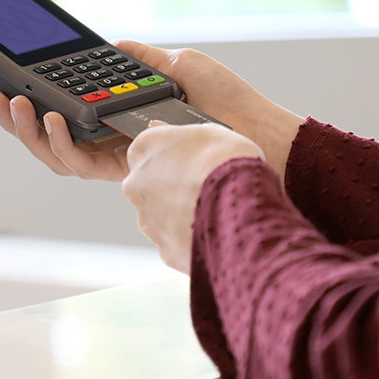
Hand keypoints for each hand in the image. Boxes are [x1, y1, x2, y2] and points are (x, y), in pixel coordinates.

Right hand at [0, 39, 301, 180]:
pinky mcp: (128, 170)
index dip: (35, 102)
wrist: (254, 127)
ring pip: (57, 156)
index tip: (10, 82)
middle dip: (15, 122)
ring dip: (28, 134)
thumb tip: (112, 46)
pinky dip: (62, 144)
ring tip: (13, 106)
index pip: (67, 112)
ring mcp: (120, 158)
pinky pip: (81, 165)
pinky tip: (54, 119)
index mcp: (120, 116)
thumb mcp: (177, 64)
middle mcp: (114, 140)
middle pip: (50, 138)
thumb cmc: (224, 98)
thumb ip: (139, 58)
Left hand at [122, 121, 264, 273]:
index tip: (189, 162)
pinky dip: (191, 237)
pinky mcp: (164, 248)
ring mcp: (148, 219)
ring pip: (160, 215)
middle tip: (203, 187)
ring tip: (214, 210)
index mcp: (144, 149)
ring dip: (180, 214)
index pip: (148, 150)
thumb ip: (179, 134)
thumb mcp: (209, 132)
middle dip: (171, 187)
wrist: (242, 208)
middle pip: (149, 185)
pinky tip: (214, 230)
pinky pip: (176, 240)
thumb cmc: (229, 163)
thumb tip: (159, 129)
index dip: (171, 157)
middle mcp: (136, 184)